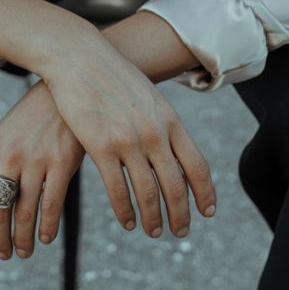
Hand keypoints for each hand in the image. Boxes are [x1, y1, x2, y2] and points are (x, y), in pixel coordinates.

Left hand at [0, 80, 84, 259]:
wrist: (64, 86)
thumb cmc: (35, 115)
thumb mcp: (9, 133)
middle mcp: (10, 156)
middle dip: (0, 239)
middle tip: (5, 254)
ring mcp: (36, 159)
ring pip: (24, 213)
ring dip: (23, 238)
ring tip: (26, 250)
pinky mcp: (62, 162)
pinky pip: (50, 206)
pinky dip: (46, 228)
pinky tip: (46, 237)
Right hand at [43, 26, 215, 240]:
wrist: (81, 58)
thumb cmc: (115, 77)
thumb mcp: (149, 97)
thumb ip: (164, 125)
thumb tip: (176, 153)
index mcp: (170, 120)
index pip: (197, 165)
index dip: (205, 193)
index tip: (207, 211)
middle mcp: (154, 132)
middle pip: (176, 186)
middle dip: (181, 214)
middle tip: (180, 231)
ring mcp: (128, 140)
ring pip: (149, 193)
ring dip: (153, 219)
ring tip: (153, 231)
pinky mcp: (100, 146)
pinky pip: (118, 190)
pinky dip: (125, 211)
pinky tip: (127, 221)